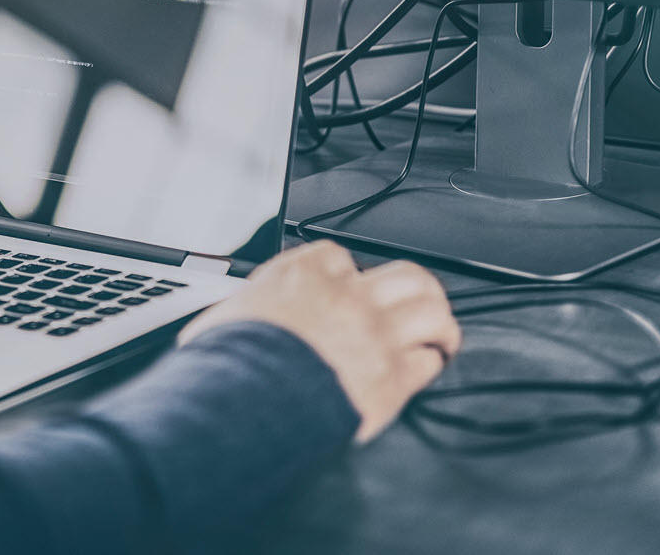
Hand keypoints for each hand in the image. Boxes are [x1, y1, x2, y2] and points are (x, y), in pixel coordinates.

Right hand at [182, 242, 457, 441]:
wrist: (248, 402)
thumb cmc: (229, 366)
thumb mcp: (223, 318)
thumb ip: (245, 312)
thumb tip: (231, 323)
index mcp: (303, 277)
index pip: (339, 256)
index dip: (346, 272)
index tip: (346, 285)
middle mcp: (347, 298)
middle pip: (405, 273)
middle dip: (415, 287)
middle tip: (415, 299)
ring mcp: (375, 335)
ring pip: (431, 309)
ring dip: (436, 321)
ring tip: (436, 331)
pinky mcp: (391, 378)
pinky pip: (428, 361)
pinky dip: (430, 361)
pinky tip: (426, 365)